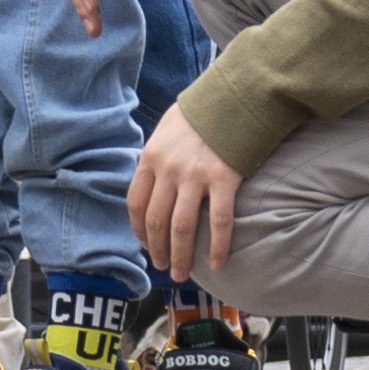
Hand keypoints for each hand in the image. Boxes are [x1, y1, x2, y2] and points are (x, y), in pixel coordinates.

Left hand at [128, 103, 243, 286]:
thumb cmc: (200, 115)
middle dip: (157, 249)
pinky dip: (216, 247)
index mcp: (151, 158)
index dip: (139, 230)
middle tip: (163, 267)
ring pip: (182, 227)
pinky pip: (219, 222)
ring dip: (180, 255)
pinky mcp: (223, 179)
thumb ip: (157, 159)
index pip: (136, 204)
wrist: (233, 97)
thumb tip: (152, 187)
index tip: (146, 245)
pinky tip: (216, 263)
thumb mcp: (165, 131)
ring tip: (181, 273)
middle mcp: (169, 169)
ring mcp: (195, 175)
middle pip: (156, 221)